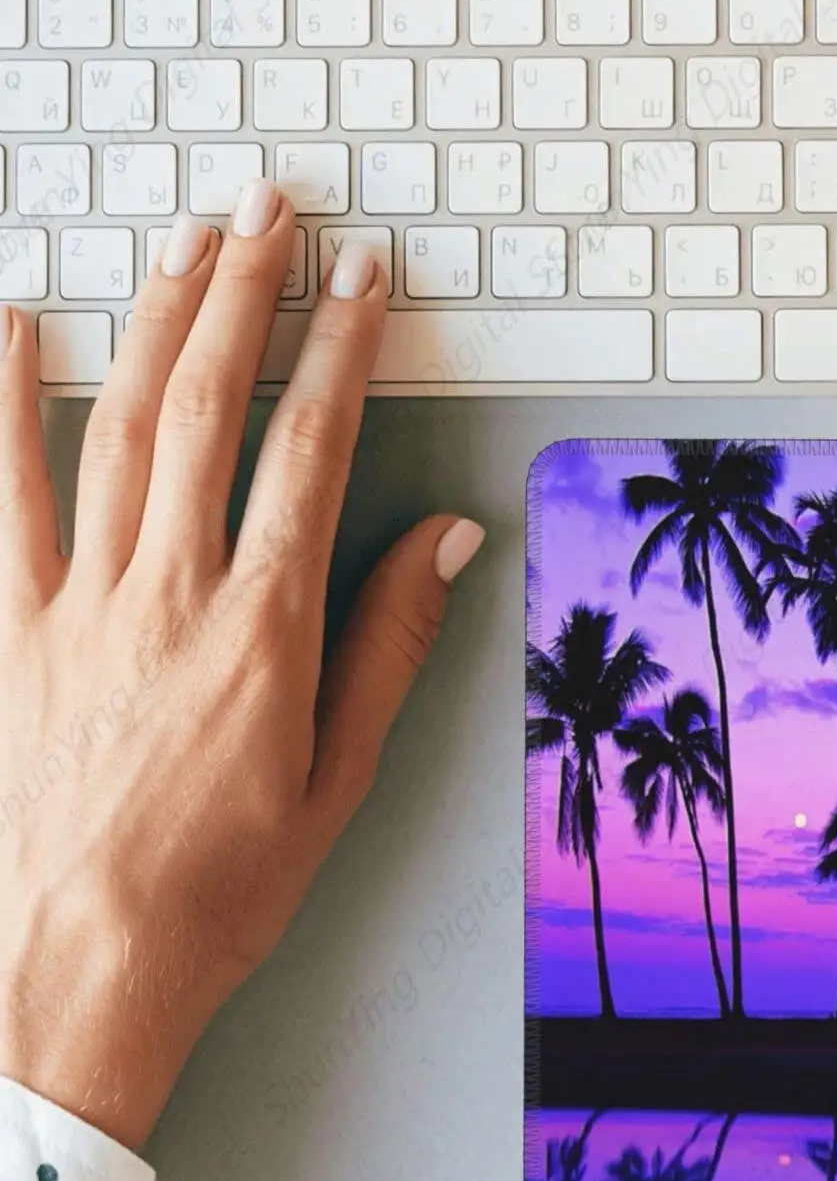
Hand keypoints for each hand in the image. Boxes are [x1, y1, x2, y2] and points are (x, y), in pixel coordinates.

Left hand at [0, 184, 483, 1150]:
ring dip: (156, 325)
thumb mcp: (341, 772)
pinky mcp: (9, 629)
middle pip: (210, 410)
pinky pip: (1, 497)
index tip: (364, 279)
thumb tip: (447, 538)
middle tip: (271, 210)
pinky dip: (1, 405)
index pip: (314, 450)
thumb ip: (392, 640)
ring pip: (117, 430)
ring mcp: (78, 604)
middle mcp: (170, 594)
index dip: (343, 350)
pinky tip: (13, 331)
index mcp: (265, 628)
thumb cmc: (221, 883)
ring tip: (186, 243)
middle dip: (246, 296)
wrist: (77, 969)